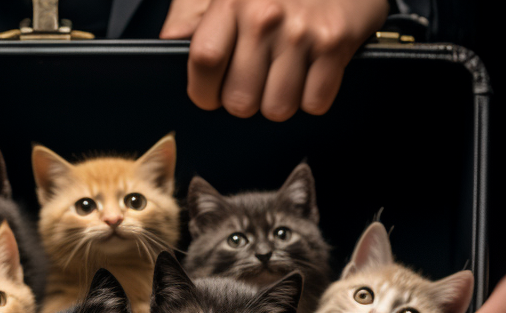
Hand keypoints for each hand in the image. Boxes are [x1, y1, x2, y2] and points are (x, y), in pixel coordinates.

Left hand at [161, 0, 387, 119]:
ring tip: (283, 76)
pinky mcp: (335, 43)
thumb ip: (192, 15)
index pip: (204, 61)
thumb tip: (169, 44)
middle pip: (240, 99)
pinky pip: (314, 101)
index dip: (203, 90)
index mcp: (231, 1)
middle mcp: (264, 16)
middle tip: (252, 83)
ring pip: (277, 108)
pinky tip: (312, 71)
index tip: (209, 94)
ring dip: (279, 102)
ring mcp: (302, 31)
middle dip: (244, 102)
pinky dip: (313, 96)